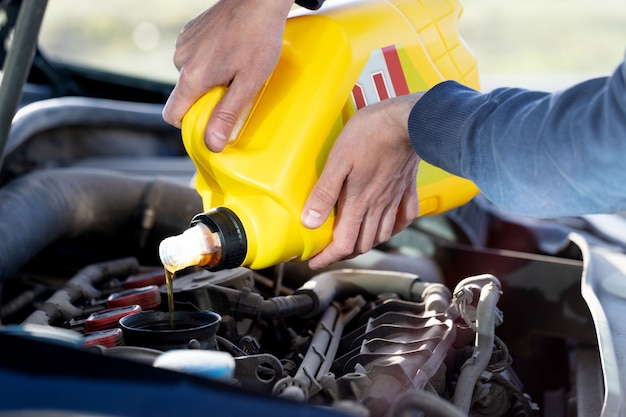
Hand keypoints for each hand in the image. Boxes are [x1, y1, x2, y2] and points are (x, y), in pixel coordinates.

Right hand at [162, 0, 293, 151]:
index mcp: (192, 77)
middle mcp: (181, 60)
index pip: (172, 114)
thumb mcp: (248, 83)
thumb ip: (227, 114)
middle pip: (184, 95)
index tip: (209, 123)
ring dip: (208, 79)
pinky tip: (228, 51)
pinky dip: (208, 61)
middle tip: (233, 88)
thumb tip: (212, 144)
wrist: (258, 0)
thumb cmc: (258, 39)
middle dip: (205, 99)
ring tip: (234, 66)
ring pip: (189, 76)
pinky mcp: (189, 32)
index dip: (189, 125)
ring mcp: (183, 44)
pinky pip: (193, 58)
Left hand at [301, 93, 423, 268]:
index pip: (343, 244)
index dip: (327, 257)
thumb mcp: (338, 160)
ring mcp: (395, 198)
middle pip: (362, 244)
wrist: (408, 120)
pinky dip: (395, 228)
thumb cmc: (371, 134)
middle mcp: (378, 206)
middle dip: (343, 253)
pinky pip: (405, 217)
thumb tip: (310, 221)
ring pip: (382, 235)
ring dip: (366, 244)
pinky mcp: (407, 187)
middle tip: (329, 251)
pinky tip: (388, 226)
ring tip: (352, 241)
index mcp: (359, 203)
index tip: (314, 261)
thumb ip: (324, 192)